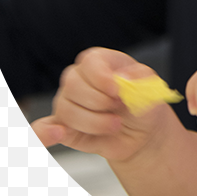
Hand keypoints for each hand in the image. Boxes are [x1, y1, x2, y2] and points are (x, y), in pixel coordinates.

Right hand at [30, 47, 170, 162]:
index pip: (90, 62)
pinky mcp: (62, 125)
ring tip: (115, 124)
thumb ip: (141, 79)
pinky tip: (62, 133)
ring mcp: (67, 101)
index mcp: (100, 62)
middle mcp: (78, 78)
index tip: (117, 91)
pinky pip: (45, 128)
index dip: (101, 77)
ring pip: (67, 109)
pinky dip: (47, 132)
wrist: (141, 133)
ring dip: (94, 122)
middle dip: (99, 101)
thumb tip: (124, 77)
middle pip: (73, 84)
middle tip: (119, 108)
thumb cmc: (143, 104)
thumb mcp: (151, 88)